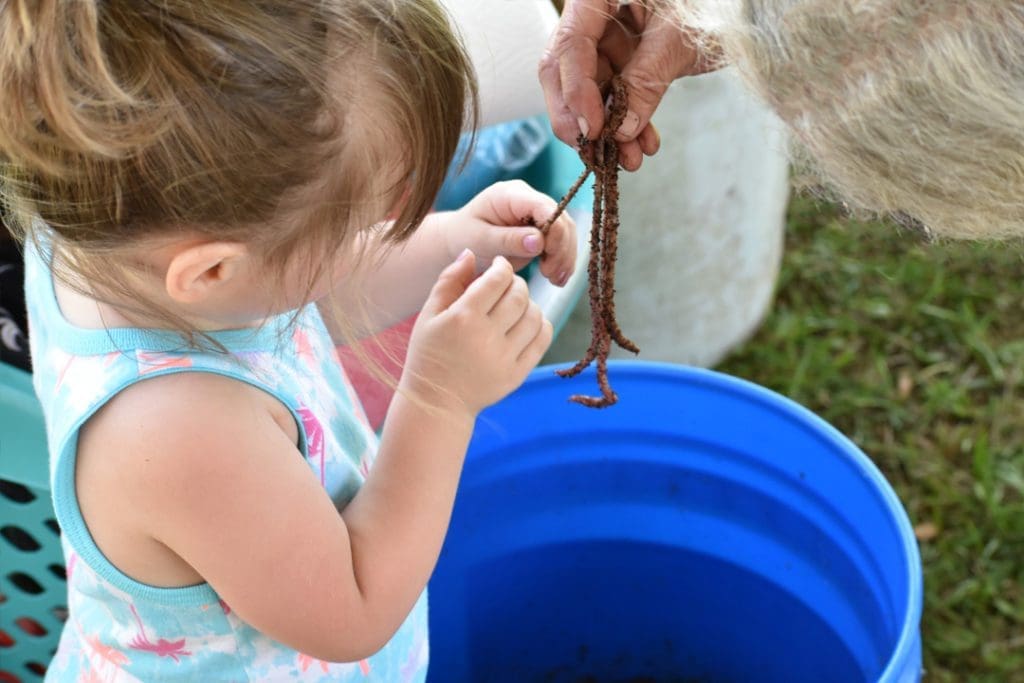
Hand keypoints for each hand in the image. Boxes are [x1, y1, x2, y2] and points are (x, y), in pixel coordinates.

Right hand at [401, 251, 553, 416]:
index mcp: (462, 318)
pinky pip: (542, 340)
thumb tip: (471, 253)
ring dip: (529, 303)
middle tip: (508, 285)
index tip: (500, 266)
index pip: (497, 279)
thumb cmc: (429, 354)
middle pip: (519, 295)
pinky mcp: (517, 374)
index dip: (503, 266)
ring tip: (516, 305)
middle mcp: (486, 336)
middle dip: (517, 283)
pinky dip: (541, 325)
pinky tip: (527, 322)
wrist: (437, 402)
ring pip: (535, 316)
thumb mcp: (429, 316)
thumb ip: (449, 281)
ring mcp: (504, 357)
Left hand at [448, 180, 576, 287]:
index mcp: (510, 194)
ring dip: (565, 257)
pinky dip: (561, 260)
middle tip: (552, 275)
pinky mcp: (541, 228)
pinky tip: (557, 278)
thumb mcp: (481, 240)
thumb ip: (509, 240)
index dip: (554, 231)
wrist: (457, 241)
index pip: (544, 206)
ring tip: (556, 280)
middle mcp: (528, 198)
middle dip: (562, 248)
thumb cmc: (464, 237)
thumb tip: (539, 241)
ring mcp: (536, 212)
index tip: (549, 258)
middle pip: (560, 219)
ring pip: (565, 231)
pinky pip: (561, 242)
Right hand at [539, 0, 719, 169]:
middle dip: (581, 118)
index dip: (576, 91)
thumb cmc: (711, 4)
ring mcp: (605, 36)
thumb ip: (646, 80)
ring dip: (607, 129)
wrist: (739, 11)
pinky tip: (642, 144)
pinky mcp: (620, 57)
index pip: (570, 45)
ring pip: (588, 90)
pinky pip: (612, 94)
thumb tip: (621, 129)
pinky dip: (626, 121)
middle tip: (595, 153)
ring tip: (629, 159)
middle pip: (564, 70)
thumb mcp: (678, 40)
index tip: (593, 130)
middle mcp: (592, 14)